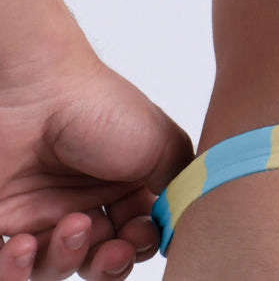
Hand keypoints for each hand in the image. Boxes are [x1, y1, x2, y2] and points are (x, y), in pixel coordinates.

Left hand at [0, 37, 193, 279]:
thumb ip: (181, 187)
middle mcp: (85, 201)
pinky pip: (9, 271)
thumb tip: (182, 224)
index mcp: (124, 184)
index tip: (141, 235)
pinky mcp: (4, 223)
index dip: (141, 246)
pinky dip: (17, 270)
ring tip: (71, 226)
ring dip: (67, 260)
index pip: (138, 236)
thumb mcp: (162, 143)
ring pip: (56, 268)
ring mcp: (42, 213)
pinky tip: (25, 244)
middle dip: (109, 264)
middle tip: (111, 249)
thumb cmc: (101, 109)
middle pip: (100, 260)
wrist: (37, 93)